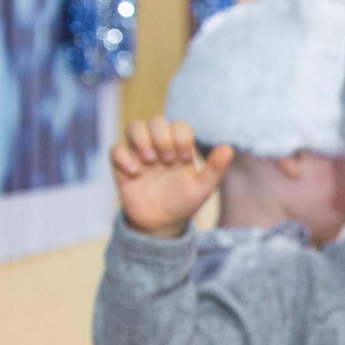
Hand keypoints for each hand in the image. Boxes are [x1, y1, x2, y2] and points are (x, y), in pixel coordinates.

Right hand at [110, 117, 230, 237]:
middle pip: (156, 121)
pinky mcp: (122, 167)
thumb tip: (229, 147)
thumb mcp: (202, 188)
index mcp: (179, 148)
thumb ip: (215, 168)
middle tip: (168, 161)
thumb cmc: (184, 203)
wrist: (162, 224)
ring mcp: (139, 155)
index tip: (185, 158)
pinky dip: (123, 156)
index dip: (181, 136)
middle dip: (162, 137)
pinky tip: (135, 172)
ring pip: (134, 127)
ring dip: (142, 139)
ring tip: (150, 160)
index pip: (178, 125)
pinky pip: (115, 149)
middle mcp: (158, 147)